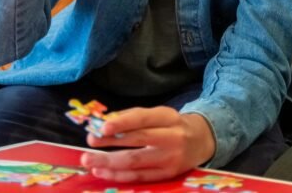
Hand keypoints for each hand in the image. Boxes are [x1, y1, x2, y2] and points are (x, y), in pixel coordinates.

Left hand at [79, 107, 214, 182]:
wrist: (202, 141)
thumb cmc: (172, 125)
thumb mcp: (158, 114)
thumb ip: (133, 117)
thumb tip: (104, 123)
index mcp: (169, 117)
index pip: (143, 119)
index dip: (123, 123)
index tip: (102, 127)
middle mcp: (172, 137)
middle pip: (138, 141)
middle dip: (111, 143)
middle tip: (89, 142)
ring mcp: (170, 159)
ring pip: (136, 162)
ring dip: (109, 163)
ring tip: (89, 161)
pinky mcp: (168, 175)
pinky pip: (139, 177)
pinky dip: (119, 175)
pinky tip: (103, 172)